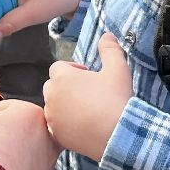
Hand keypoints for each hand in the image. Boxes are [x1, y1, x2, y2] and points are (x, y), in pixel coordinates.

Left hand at [42, 34, 132, 159]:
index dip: (73, 70)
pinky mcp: (56, 135)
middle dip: (66, 87)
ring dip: (64, 106)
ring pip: (53, 106)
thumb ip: (110, 49)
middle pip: (52, 86)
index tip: (88, 77)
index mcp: (62, 77)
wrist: (118, 134)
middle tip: (87, 93)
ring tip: (86, 110)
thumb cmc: (116, 99)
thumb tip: (107, 35)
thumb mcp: (118, 69)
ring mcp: (52, 117)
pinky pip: (55, 126)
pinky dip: (64, 125)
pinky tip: (82, 126)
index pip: (58, 67)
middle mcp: (52, 96)